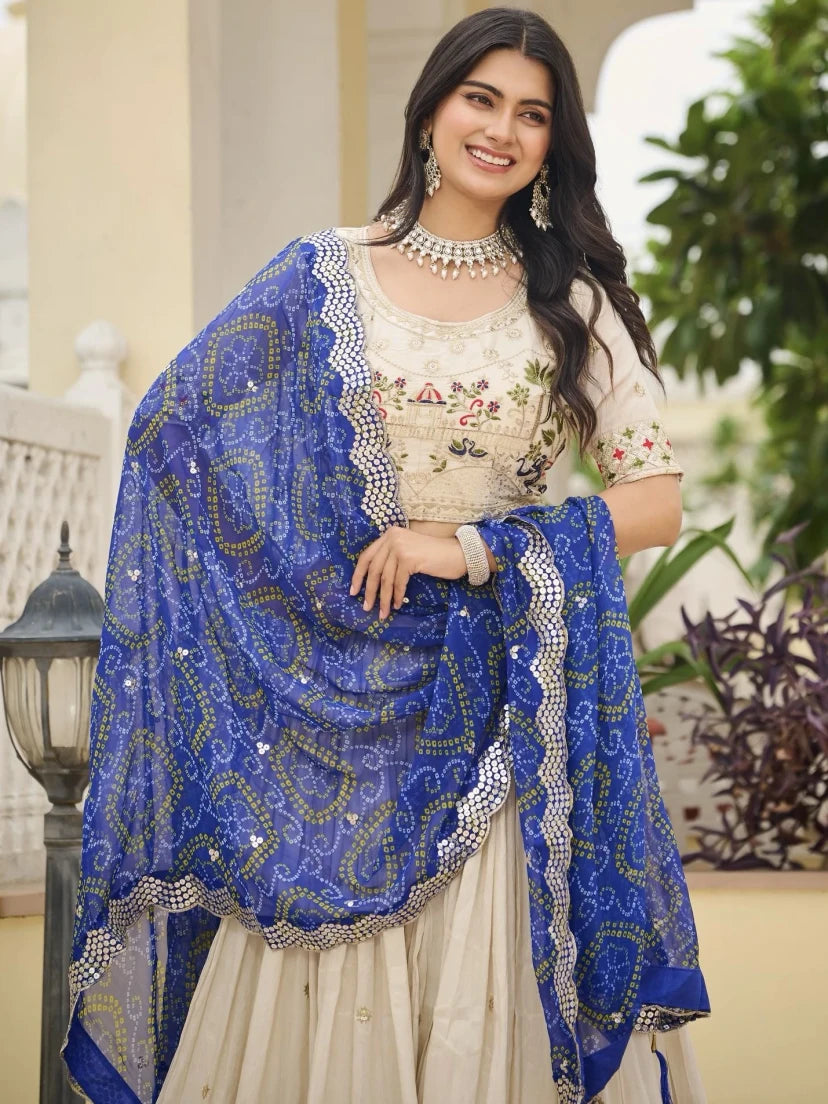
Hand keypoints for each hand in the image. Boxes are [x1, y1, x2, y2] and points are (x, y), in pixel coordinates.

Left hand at [350, 526, 466, 619]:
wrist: (459, 553)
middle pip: (374, 569)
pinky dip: (396, 596)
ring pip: (385, 578)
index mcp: (390, 534)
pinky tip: (397, 605)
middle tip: (366, 607)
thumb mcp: (408, 552)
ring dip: (383, 598)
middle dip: (369, 591)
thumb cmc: (435, 556)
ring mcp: (400, 547)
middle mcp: (392, 537)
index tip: (353, 591)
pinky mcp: (409, 558)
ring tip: (382, 612)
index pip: (367, 556)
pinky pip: (398, 582)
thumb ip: (392, 559)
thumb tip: (372, 582)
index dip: (358, 575)